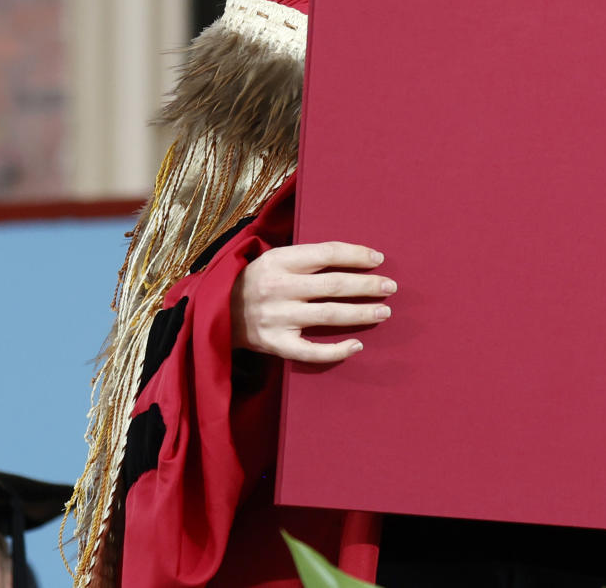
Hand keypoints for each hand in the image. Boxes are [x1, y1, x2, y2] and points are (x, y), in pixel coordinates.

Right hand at [231, 241, 396, 362]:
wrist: (214, 311)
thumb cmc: (255, 281)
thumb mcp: (273, 258)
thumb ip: (306, 258)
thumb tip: (353, 256)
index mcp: (279, 260)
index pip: (327, 253)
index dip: (356, 255)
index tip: (379, 259)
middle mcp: (278, 288)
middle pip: (333, 285)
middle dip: (367, 285)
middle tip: (391, 287)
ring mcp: (276, 318)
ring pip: (328, 316)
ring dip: (361, 313)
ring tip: (384, 312)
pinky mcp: (274, 345)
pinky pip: (311, 352)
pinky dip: (336, 350)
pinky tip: (356, 345)